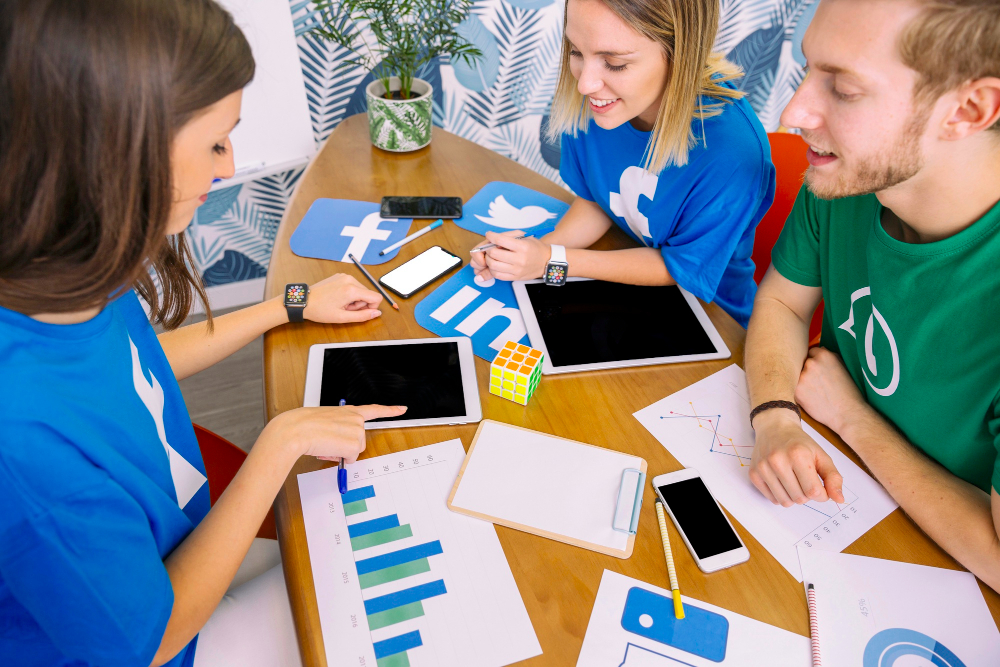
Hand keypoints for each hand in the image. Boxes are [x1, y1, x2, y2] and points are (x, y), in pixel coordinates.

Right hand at [263, 404, 406, 462]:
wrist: (296, 430)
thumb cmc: (303, 425)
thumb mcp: (325, 421)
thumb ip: (337, 428)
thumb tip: (339, 446)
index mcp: (349, 410)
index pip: (374, 409)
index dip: (390, 410)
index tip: (403, 408)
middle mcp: (356, 418)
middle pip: (360, 441)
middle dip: (346, 446)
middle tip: (328, 442)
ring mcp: (357, 431)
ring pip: (355, 451)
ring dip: (341, 452)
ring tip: (325, 444)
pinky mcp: (354, 444)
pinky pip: (350, 459)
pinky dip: (340, 458)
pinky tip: (328, 449)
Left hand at [302, 273, 382, 322]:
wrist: (304, 301)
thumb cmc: (320, 310)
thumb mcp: (342, 317)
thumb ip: (363, 316)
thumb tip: (377, 313)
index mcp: (351, 289)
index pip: (376, 297)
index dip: (372, 307)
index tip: (359, 312)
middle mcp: (350, 279)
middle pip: (368, 293)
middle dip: (361, 304)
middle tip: (346, 309)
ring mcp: (344, 276)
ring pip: (361, 290)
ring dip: (355, 299)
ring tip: (341, 304)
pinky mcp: (340, 276)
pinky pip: (353, 285)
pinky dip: (349, 293)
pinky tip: (338, 298)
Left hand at [472, 230, 551, 281]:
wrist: (546, 261)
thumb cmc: (535, 248)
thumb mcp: (525, 237)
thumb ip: (509, 237)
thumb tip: (493, 238)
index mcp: (522, 247)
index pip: (500, 240)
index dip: (491, 236)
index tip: (489, 235)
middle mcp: (519, 259)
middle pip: (494, 253)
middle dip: (488, 249)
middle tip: (490, 247)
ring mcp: (517, 270)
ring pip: (493, 265)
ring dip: (489, 259)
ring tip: (492, 256)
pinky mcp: (515, 277)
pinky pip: (498, 275)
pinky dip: (493, 269)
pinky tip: (496, 264)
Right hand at [749, 408, 844, 506]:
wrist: (774, 428)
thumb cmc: (799, 443)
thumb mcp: (821, 456)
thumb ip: (833, 478)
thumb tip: (839, 500)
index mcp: (798, 455)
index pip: (813, 491)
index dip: (822, 495)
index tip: (821, 487)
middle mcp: (778, 460)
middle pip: (799, 498)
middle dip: (807, 494)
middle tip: (805, 481)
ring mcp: (764, 467)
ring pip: (785, 502)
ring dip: (793, 496)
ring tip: (794, 482)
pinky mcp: (754, 474)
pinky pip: (772, 499)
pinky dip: (780, 495)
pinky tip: (782, 482)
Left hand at [794, 346, 868, 434]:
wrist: (847, 413)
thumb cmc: (848, 392)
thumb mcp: (842, 367)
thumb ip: (828, 357)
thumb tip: (817, 351)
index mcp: (824, 355)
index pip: (811, 352)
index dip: (814, 361)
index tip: (818, 370)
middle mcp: (811, 363)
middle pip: (802, 363)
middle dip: (807, 370)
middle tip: (815, 381)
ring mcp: (802, 376)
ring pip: (797, 375)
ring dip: (802, 381)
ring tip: (816, 391)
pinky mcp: (796, 390)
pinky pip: (794, 387)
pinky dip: (800, 391)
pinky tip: (811, 397)